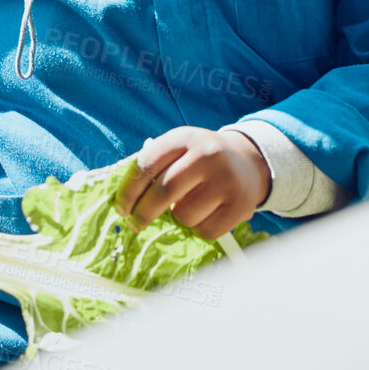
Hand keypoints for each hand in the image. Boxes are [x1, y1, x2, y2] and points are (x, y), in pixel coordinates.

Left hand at [112, 125, 270, 239]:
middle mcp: (207, 155)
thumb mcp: (178, 149)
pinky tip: (205, 214)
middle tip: (135, 223)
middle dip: (143, 213)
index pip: (146, 165)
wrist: (247, 162)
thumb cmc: (200, 159)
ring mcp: (226, 180)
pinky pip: (205, 231)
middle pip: (163, 191)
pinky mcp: (239, 206)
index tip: (121, 208)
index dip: (128, 191)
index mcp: (184, 138)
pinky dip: (199, 229)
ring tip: (186, 207)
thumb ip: (153, 167)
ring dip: (177, 219)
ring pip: (184, 215)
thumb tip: (124, 200)